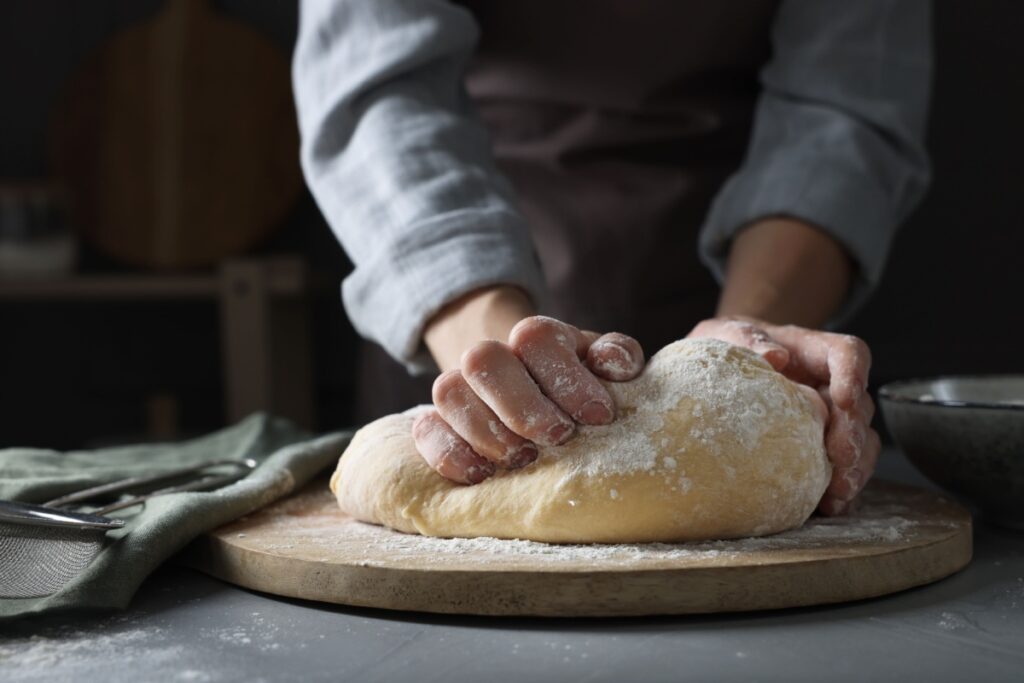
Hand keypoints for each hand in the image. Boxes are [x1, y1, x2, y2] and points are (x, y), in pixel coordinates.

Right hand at [413, 315, 644, 484]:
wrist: (536, 396)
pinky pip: (425, 429)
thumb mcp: (604, 367)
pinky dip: (447, 454)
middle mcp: (492, 356)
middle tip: (557, 437)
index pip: (537, 338)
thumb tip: (611, 363)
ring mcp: (460, 387)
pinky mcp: (437, 422)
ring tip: (523, 461)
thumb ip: (617, 356)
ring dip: (486, 431)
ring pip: (448, 392)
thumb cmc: (579, 387)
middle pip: (484, 360)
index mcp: (536, 338)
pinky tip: (481, 475)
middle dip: (522, 405)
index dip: (567, 376)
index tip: (598, 415)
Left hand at [688, 316, 877, 515]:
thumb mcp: (723, 334)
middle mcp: (829, 383)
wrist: (720, 370)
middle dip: (853, 433)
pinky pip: (845, 467)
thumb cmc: (725, 348)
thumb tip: (773, 356)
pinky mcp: (823, 445)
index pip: (848, 353)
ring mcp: (830, 416)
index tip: (844, 399)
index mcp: (812, 350)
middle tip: (840, 458)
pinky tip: (832, 506)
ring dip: (856, 467)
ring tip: (838, 492)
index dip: (854, 374)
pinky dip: (843, 487)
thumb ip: (744, 336)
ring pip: (862, 440)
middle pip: (859, 405)